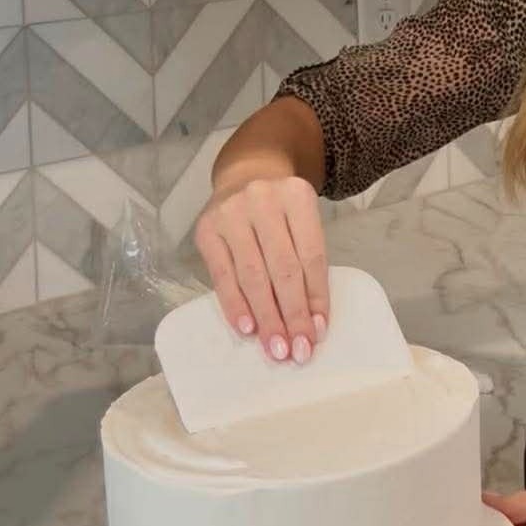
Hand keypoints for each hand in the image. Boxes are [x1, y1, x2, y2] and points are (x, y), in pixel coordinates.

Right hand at [194, 174, 328, 361]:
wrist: (245, 175)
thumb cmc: (282, 209)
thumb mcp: (303, 220)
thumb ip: (307, 259)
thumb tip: (311, 318)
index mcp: (297, 196)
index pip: (311, 255)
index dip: (316, 296)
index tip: (319, 330)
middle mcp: (263, 201)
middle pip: (283, 269)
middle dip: (292, 314)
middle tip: (298, 349)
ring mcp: (231, 214)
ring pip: (253, 276)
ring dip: (266, 317)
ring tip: (276, 347)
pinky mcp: (206, 231)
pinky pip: (222, 276)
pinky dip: (235, 305)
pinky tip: (247, 328)